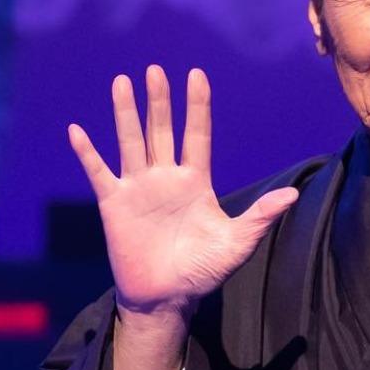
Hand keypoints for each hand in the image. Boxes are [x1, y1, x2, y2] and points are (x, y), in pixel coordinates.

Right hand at [67, 65, 297, 321]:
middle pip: (161, 130)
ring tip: (122, 81)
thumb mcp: (236, 243)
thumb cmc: (203, 271)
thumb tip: (293, 195)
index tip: (196, 74)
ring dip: (126, 113)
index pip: (197, 134)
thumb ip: (260, 216)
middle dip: (159, 101)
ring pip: (131, 141)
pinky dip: (87, 153)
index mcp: (196, 181)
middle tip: (155, 70)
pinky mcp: (114, 205)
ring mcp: (138, 188)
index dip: (197, 106)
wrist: (166, 299)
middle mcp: (166, 177)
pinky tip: (77, 131)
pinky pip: (99, 172)